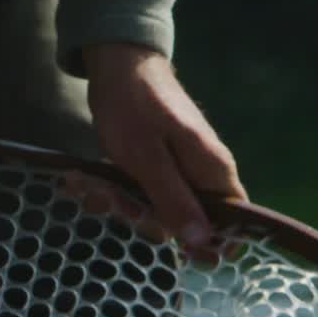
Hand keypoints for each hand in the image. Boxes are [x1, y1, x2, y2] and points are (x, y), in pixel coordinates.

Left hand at [84, 43, 247, 248]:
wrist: (117, 66)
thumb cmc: (134, 106)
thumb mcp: (147, 158)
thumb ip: (174, 200)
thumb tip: (201, 241)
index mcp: (213, 171)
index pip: (234, 223)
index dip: (209, 245)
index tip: (176, 250)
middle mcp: (202, 175)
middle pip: (184, 224)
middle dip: (142, 218)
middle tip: (111, 198)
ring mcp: (178, 171)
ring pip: (154, 211)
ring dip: (117, 203)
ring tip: (89, 183)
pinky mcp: (156, 168)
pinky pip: (138, 195)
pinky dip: (111, 191)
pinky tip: (83, 181)